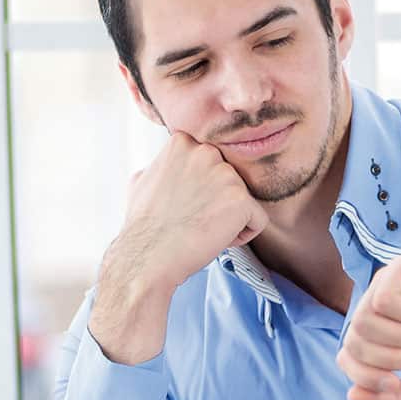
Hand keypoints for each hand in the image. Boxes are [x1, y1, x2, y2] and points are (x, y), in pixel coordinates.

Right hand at [90, 130, 268, 363]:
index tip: (183, 204)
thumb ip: (165, 165)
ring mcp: (226, 174)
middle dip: (217, 203)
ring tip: (201, 229)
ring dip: (228, 219)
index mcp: (183, 141)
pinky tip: (214, 239)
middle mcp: (206, 151)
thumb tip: (168, 164)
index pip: (213, 163)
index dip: (201, 189)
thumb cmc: (143, 226)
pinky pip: (257, 220)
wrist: (147, 258)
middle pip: (231, 180)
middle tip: (193, 219)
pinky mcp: (241, 199)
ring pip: (244, 201)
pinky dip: (241, 236)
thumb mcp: (143, 180)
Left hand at [336, 255, 400, 399]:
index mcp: (381, 334)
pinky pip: (382, 300)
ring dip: (400, 339)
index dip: (366, 378)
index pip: (346, 358)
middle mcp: (378, 308)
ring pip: (363, 323)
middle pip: (352, 343)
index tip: (398, 381)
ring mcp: (388, 286)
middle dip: (387, 361)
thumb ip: (394, 398)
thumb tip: (353, 394)